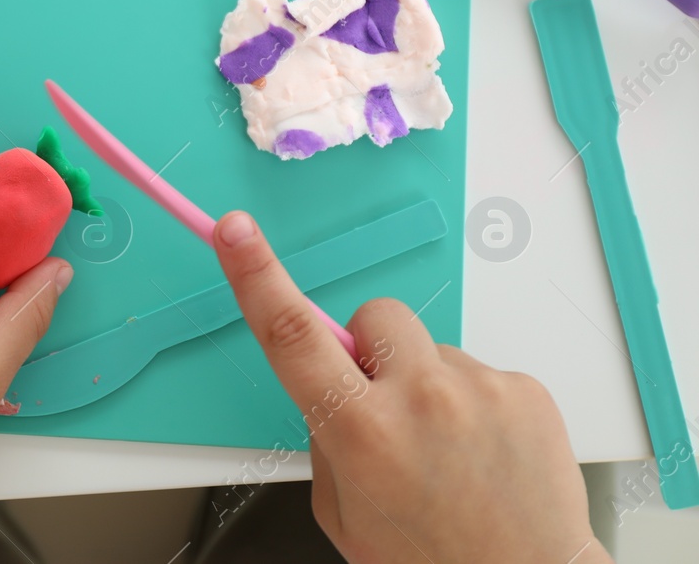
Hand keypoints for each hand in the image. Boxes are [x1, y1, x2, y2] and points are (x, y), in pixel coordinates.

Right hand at [213, 210, 611, 563]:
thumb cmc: (432, 563)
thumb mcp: (344, 514)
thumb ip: (328, 439)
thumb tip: (333, 389)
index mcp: (360, 433)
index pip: (291, 334)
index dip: (256, 275)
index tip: (234, 230)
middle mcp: (420, 400)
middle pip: (371, 319)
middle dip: (368, 348)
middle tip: (384, 406)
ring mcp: (479, 390)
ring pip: (430, 351)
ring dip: (428, 388)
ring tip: (450, 455)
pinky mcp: (525, 390)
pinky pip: (480, 374)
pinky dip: (474, 407)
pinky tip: (484, 456)